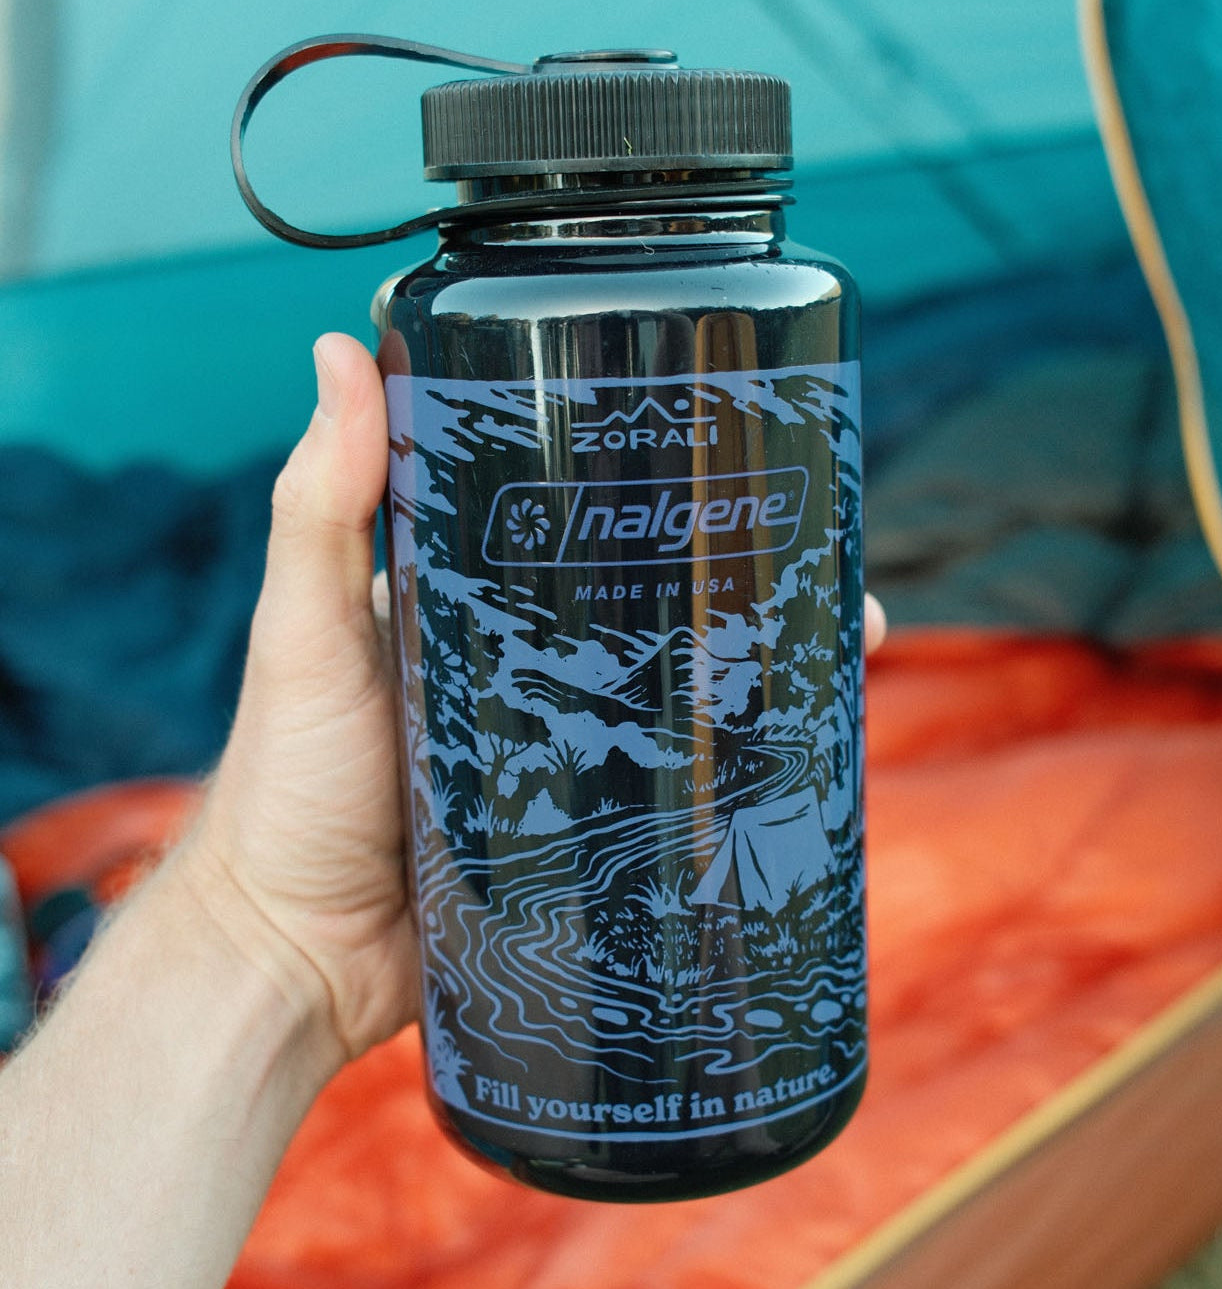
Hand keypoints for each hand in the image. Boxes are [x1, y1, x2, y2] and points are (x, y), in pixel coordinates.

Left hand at [186, 334, 890, 1067]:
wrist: (295, 957)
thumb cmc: (288, 784)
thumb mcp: (303, 630)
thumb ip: (322, 504)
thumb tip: (338, 350)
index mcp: (472, 608)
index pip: (576, 532)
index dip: (649, 495)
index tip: (727, 454)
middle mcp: (527, 673)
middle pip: (648, 611)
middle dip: (736, 582)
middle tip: (817, 553)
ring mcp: (564, 754)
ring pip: (680, 697)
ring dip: (761, 668)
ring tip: (847, 635)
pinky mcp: (588, 833)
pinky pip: (674, 790)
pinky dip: (736, 767)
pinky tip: (807, 748)